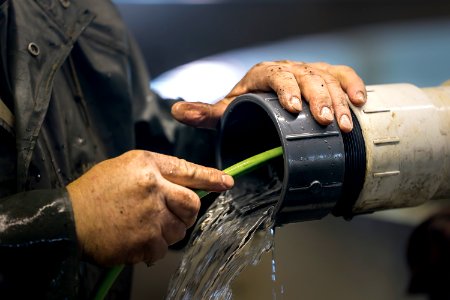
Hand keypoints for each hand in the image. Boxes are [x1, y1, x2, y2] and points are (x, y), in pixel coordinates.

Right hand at [67, 150, 233, 265]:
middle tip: (172, 215)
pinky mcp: (145, 241)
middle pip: (191, 204)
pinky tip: (135, 240)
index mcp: (147, 165)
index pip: (187, 170)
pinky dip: (153, 248)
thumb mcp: (124, 168)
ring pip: (179, 229)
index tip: (227, 182)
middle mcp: (152, 188)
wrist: (67, 220)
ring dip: (167, 231)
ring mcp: (150, 216)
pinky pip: (163, 249)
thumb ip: (156, 173)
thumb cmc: (94, 193)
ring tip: (144, 226)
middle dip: (187, 212)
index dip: (210, 177)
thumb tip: (184, 184)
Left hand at [171, 61, 365, 132]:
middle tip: (325, 122)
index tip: (293, 110)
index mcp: (263, 75)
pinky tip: (360, 102)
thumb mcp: (227, 110)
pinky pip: (342, 75)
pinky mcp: (325, 78)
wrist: (266, 102)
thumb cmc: (247, 107)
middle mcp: (288, 70)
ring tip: (343, 124)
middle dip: (318, 99)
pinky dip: (353, 86)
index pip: (276, 75)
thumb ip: (206, 112)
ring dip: (338, 100)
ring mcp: (308, 73)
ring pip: (327, 78)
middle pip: (307, 77)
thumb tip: (177, 112)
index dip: (287, 90)